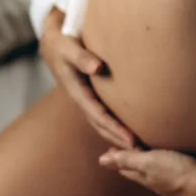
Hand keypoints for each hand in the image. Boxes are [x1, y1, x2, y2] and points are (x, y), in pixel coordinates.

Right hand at [39, 12, 135, 148]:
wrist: (53, 44)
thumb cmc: (62, 44)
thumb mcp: (67, 47)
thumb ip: (81, 57)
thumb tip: (98, 68)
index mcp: (77, 92)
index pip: (98, 115)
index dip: (115, 129)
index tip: (131, 141)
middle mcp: (82, 100)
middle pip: (102, 126)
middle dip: (120, 141)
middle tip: (142, 152)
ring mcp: (87, 100)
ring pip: (103, 124)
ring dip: (119, 138)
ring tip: (141, 149)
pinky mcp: (92, 97)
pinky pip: (104, 116)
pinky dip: (116, 127)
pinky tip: (131, 133)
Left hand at [98, 147, 195, 195]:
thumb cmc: (177, 173)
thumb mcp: (148, 162)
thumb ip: (127, 159)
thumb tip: (100, 160)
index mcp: (145, 176)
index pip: (126, 168)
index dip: (117, 159)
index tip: (110, 149)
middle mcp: (156, 182)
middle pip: (138, 171)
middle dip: (129, 161)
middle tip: (122, 150)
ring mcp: (172, 182)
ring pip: (154, 172)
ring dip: (147, 163)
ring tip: (144, 154)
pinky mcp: (186, 179)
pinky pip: (170, 170)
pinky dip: (164, 164)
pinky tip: (170, 160)